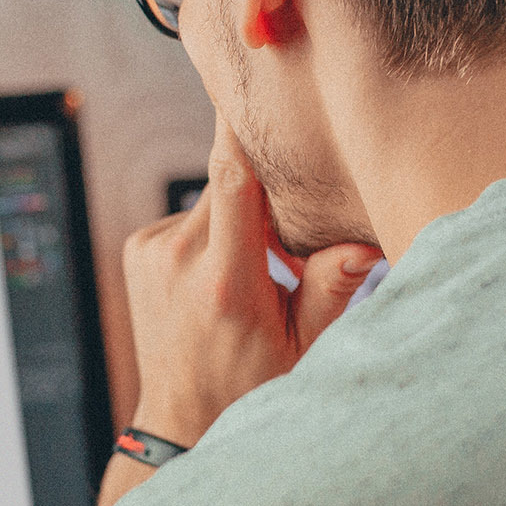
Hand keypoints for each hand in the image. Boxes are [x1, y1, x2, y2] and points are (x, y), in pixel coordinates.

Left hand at [123, 116, 381, 446]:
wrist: (179, 419)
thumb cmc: (249, 385)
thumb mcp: (302, 346)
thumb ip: (331, 288)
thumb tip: (368, 245)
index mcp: (224, 282)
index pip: (232, 182)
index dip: (240, 128)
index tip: (250, 85)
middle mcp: (179, 258)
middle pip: (232, 185)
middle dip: (266, 192)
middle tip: (291, 224)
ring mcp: (152, 251)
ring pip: (212, 198)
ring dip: (240, 214)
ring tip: (256, 266)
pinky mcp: (138, 248)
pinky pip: (189, 215)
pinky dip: (212, 229)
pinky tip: (221, 271)